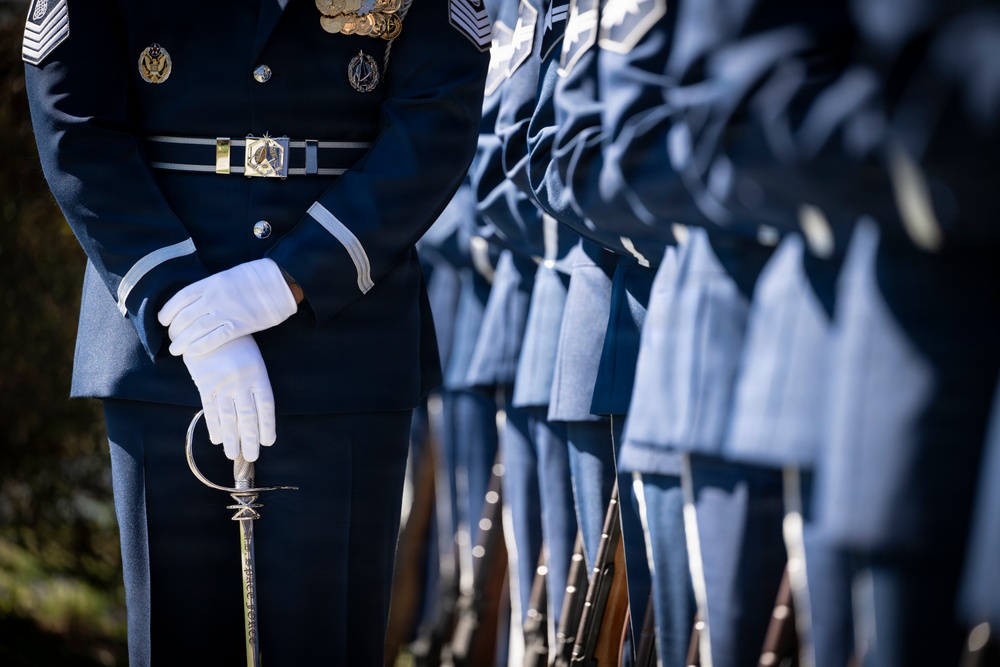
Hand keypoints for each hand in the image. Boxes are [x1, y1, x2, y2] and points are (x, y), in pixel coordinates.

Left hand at [158, 258, 297, 356]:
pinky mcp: (238, 326)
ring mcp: (226, 312)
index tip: (163, 321)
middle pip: (184, 318)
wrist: (280, 282)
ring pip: (195, 330)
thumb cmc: (255, 278)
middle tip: (172, 339)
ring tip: (176, 350)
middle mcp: (214, 298)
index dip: (167, 312)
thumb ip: (211, 289)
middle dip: (174, 331)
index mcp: (210, 284)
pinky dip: (200, 347)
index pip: (179, 299)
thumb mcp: (227, 277)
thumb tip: (196, 302)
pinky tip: (192, 352)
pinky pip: (214, 339)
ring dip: (182, 343)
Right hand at [181, 335, 275, 461]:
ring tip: (233, 454)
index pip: (266, 406)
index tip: (268, 442)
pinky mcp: (205, 383)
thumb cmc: (237, 344)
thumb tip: (257, 414)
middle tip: (252, 456)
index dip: (267, 426)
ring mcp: (222, 383)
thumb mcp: (253, 359)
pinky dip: (214, 426)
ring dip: (231, 438)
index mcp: (258, 374)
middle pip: (247, 416)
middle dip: (249, 439)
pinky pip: (210, 409)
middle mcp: (242, 381)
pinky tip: (217, 439)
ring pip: (228, 417)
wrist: (210, 325)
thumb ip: (255, 384)